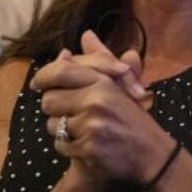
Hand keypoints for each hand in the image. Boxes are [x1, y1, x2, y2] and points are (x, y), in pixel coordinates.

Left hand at [31, 32, 171, 182]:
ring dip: (62, 130)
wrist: (154, 156)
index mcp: (104, 82)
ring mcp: (92, 126)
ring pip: (52, 125)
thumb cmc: (135, 120)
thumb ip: (103, 60)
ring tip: (82, 131)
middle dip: (54, 109)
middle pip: (49, 100)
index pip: (61, 71)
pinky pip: (60, 145)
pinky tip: (85, 147)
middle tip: (67, 113)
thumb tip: (86, 35)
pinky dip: (68, 147)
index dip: (43, 77)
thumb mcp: (123, 85)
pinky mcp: (88, 149)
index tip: (37, 84)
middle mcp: (96, 100)